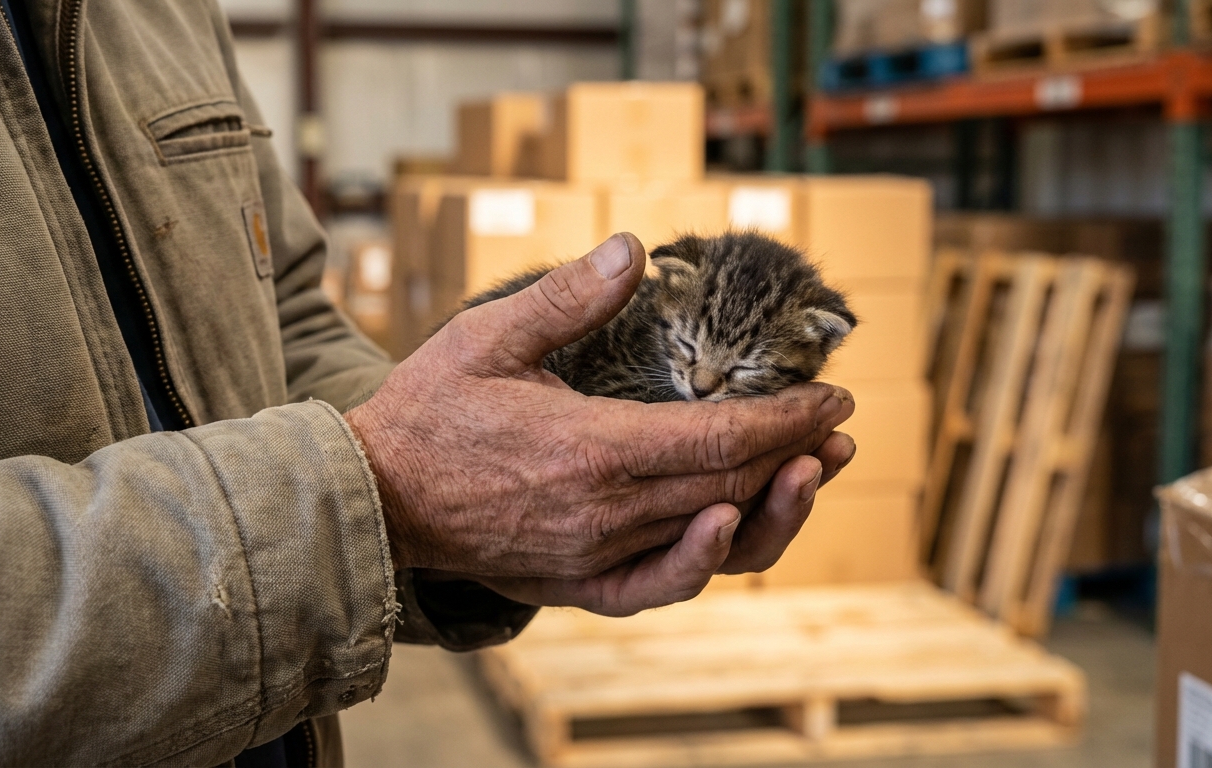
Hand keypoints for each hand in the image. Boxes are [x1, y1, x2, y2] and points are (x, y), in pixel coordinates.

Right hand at [345, 233, 853, 615]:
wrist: (373, 498)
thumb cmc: (427, 412)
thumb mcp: (488, 337)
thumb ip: (568, 298)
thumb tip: (633, 248)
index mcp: (591, 449)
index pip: (721, 438)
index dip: (788, 419)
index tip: (831, 397)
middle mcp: (605, 512)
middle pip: (730, 486)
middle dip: (796, 454)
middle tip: (838, 426)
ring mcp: (593, 555)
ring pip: (709, 539)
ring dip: (774, 509)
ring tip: (815, 473)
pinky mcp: (576, 583)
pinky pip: (657, 587)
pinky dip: (704, 566)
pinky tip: (730, 535)